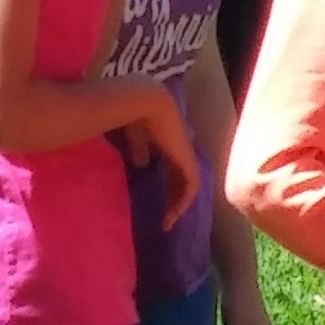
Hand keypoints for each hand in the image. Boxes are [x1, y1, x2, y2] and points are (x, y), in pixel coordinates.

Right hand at [120, 87, 199, 225]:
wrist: (143, 102)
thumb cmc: (134, 115)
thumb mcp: (135, 138)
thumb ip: (139, 150)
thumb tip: (141, 164)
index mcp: (167, 143)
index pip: (172, 169)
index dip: (166, 186)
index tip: (156, 202)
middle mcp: (179, 149)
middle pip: (181, 179)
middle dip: (173, 199)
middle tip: (165, 219)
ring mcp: (185, 154)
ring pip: (188, 185)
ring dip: (178, 205)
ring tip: (167, 222)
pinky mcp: (187, 160)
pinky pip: (191, 187)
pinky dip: (183, 202)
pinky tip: (172, 214)